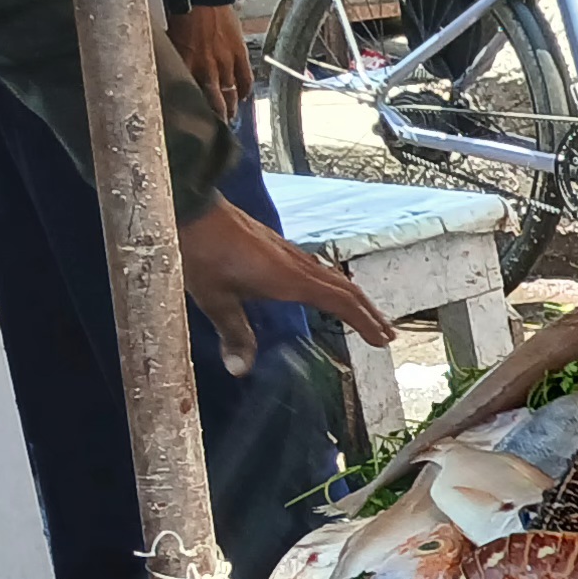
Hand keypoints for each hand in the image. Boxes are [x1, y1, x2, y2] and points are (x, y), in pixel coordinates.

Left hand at [167, 4, 252, 119]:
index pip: (191, 98)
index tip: (194, 125)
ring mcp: (226, 62)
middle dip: (217, 119)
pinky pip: (246, 79)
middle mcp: (207, 68)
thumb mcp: (167, 37)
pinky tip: (242, 97)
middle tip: (216, 129)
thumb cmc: (179, 9)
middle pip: (215, 103)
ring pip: (230, 95)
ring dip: (230, 108)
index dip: (194, 114)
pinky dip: (244, 91)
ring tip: (229, 118)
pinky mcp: (240, 54)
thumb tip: (166, 70)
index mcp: (186, 64)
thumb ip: (171, 58)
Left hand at [178, 194, 393, 375]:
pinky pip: (318, 269)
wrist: (190, 207)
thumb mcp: (214, 299)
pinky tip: (325, 290)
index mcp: (291, 280)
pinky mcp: (276, 246)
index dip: (364, 322)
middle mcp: (297, 265)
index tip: (382, 340)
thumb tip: (240, 370)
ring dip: (354, 298)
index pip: (341, 302)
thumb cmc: (202, 254)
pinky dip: (333, 285)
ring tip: (364, 314)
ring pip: (334, 277)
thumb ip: (233, 333)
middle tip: (387, 333)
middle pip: (346, 289)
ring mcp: (288, 253)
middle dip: (369, 313)